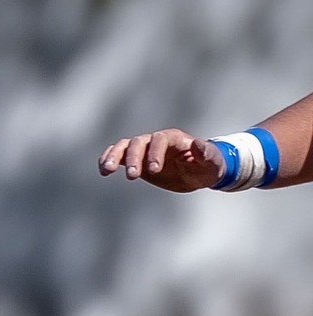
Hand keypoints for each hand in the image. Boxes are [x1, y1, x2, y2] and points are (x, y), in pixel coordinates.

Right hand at [98, 128, 222, 191]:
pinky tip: (103, 170)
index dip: (154, 153)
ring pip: (124, 146)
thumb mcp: (211, 163)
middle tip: (132, 176)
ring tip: (107, 170)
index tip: (153, 170)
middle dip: (133, 158)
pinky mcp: (136, 159)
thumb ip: (206, 154)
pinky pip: (118, 155)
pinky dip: (108, 159)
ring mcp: (145, 149)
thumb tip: (197, 144)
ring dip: (114, 156)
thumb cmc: (207, 168)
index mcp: (174, 139)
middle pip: (139, 142)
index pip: (159, 139)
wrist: (198, 173)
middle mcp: (156, 140)